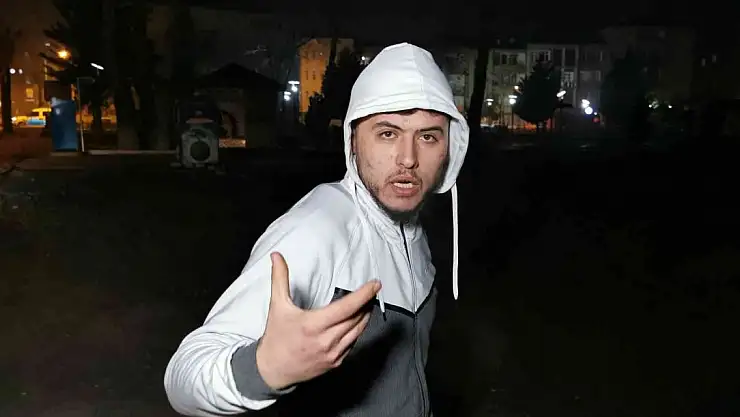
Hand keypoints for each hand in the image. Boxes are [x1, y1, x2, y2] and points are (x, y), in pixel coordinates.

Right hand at [255, 252, 380, 389]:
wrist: (273, 370)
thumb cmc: (276, 337)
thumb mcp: (277, 306)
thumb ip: (279, 278)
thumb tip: (277, 256)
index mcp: (314, 325)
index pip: (346, 307)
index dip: (364, 295)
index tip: (375, 285)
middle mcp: (326, 340)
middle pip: (356, 318)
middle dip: (367, 303)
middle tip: (372, 291)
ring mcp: (332, 353)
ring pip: (358, 331)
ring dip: (365, 316)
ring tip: (367, 304)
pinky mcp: (335, 362)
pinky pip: (353, 344)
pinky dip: (357, 331)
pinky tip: (356, 322)